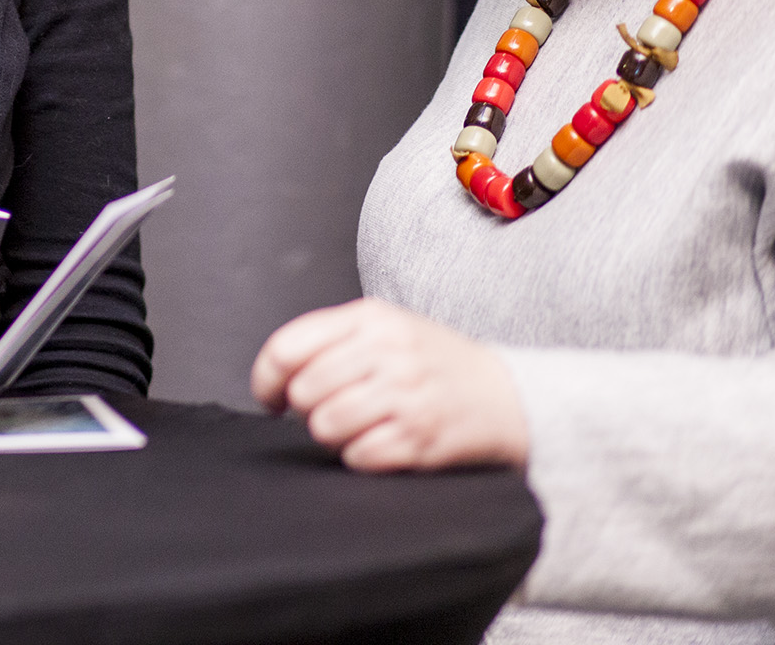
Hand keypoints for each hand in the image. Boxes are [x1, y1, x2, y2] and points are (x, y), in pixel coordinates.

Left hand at [249, 298, 528, 472]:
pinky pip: (358, 456)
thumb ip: (331, 339)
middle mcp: (388, 352)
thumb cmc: (434, 364)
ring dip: (333, 435)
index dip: (266, 379)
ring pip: (326, 426)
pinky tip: (381, 442)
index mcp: (370, 318)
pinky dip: (361, 456)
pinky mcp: (421, 437)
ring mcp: (406, 395)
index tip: (270, 397)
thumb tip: (276, 376)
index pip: (288, 348)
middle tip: (332, 409)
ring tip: (358, 426)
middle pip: (304, 392)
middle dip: (308, 410)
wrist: (508, 396)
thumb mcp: (386, 328)